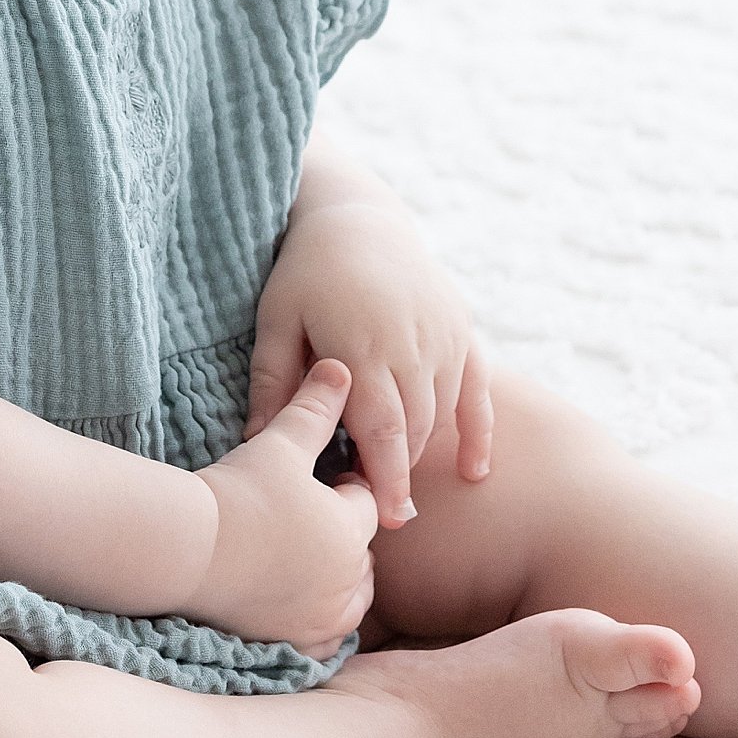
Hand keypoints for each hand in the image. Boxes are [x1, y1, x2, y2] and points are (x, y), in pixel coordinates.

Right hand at [189, 360, 379, 651]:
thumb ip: (316, 408)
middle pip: (362, 553)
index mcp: (350, 530)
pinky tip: (296, 601)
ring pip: (352, 598)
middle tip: (308, 519)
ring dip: (339, 579)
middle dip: (344, 536)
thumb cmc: (235, 492)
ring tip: (305, 558)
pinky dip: (319, 620)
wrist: (184, 550)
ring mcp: (322, 618)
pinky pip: (326, 638)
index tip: (319, 480)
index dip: (344, 486)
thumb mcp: (280, 443)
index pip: (366, 502)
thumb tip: (340, 367)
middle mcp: (346, 580)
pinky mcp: (295, 644)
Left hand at [247, 184, 492, 526]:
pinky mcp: (462, 331)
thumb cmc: (305, 273)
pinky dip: (479, 432)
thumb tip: (257, 443)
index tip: (385, 520)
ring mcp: (443, 336)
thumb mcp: (276, 322)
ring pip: (441, 415)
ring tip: (398, 490)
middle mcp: (411, 344)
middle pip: (414, 430)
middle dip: (400, 477)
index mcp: (363, 346)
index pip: (382, 429)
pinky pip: (478, 391)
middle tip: (383, 520)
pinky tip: (475, 473)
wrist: (358, 217)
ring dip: (423, 455)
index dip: (386, 478)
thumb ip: (273, 384)